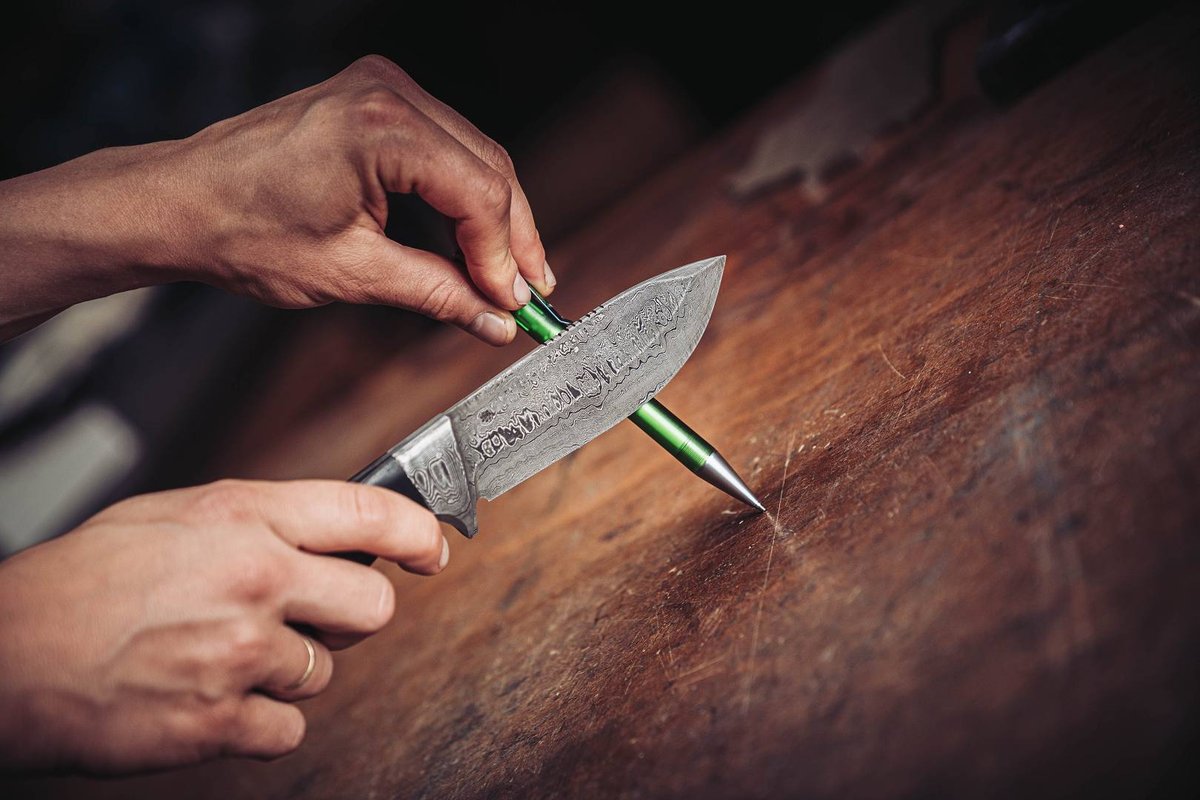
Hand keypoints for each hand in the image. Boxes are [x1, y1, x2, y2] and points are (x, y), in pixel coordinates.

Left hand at [0, 55, 551, 342]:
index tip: (515, 306)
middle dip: (512, 238)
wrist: (179, 202)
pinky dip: (463, 194)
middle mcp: (390, 94)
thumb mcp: (351, 273)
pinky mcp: (375, 101)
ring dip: (494, 217)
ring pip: (474, 157)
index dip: (504, 257)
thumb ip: (436, 292)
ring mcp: (383, 90)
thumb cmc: (244, 232)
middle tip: (530, 295)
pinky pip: (444, 147)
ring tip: (509, 275)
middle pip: (489, 169)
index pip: (479, 194)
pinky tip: (474, 238)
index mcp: (382, 128)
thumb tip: (494, 320)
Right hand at [0, 479, 446, 773]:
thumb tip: (327, 534)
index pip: (367, 512)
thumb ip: (259, 521)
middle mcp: (255, 579)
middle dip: (349, 616)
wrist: (4, 656)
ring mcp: (241, 653)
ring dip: (287, 671)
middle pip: (373, 606)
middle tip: (306, 617)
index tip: (432, 548)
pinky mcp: (221, 720)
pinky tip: (211, 698)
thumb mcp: (172, 517)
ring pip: (325, 672)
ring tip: (219, 655)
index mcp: (243, 519)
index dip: (416, 531)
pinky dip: (259, 722)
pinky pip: (289, 727)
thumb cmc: (79, 584)